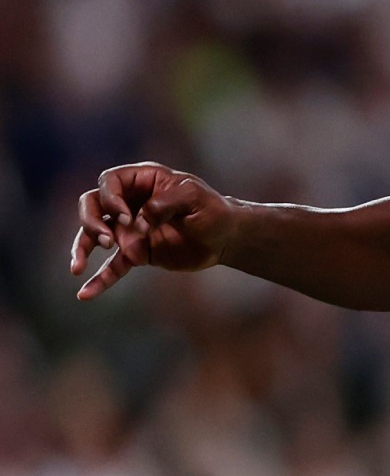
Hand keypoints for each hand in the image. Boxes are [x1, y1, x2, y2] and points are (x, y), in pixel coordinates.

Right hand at [71, 164, 235, 299]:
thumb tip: (136, 224)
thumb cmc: (213, 210)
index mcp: (143, 180)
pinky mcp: (136, 252)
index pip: (110, 182)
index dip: (110, 198)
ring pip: (93, 235)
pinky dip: (99, 279)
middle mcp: (130, 202)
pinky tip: (85, 294)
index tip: (127, 217)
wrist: (226, 237)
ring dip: (82, 248)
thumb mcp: (194, 197)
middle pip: (92, 205)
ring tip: (77, 267)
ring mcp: (129, 228)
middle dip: (91, 222)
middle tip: (107, 240)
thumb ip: (164, 204)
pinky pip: (113, 266)